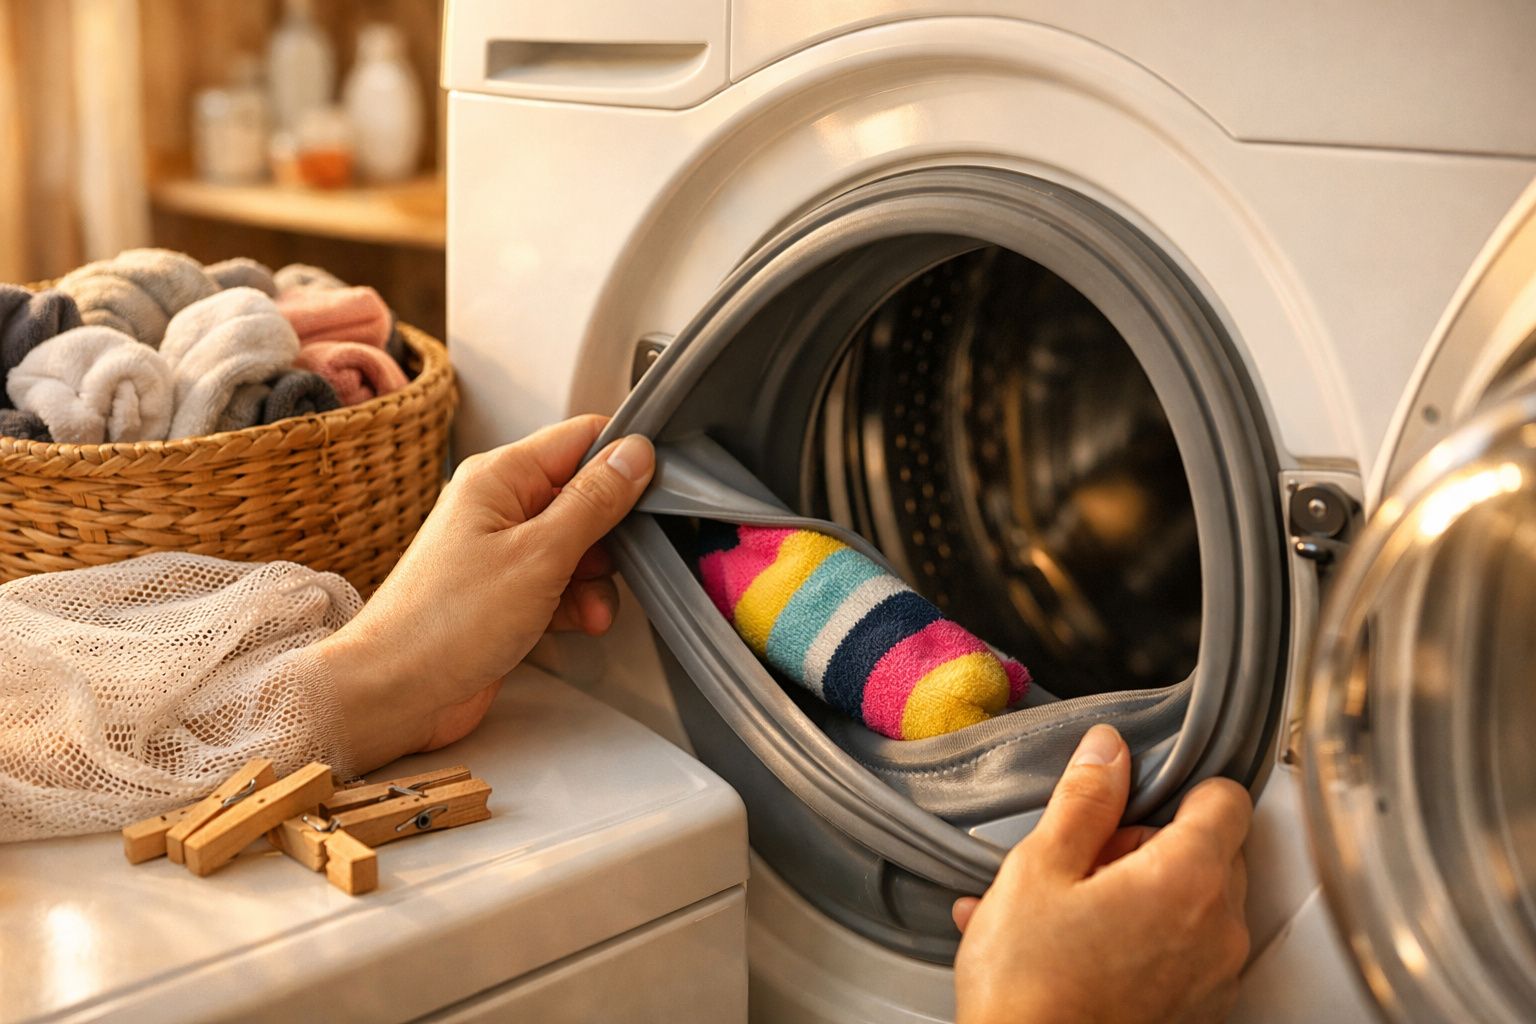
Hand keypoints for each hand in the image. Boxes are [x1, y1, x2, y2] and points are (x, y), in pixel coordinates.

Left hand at [317, 414, 654, 770]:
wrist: (393, 693)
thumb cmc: (444, 623)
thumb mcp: (539, 555)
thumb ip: (593, 502)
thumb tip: (634, 455)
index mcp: (500, 478)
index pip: (580, 439)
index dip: (623, 458)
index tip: (658, 487)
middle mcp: (498, 507)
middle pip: (584, 495)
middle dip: (613, 533)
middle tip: (621, 560)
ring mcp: (501, 552)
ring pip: (578, 546)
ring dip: (597, 578)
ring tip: (593, 607)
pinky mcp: (505, 594)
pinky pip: (560, 584)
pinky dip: (578, 603)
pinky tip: (580, 624)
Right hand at [953, 725, 1251, 1023]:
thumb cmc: (1030, 983)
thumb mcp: (1040, 868)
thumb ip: (1084, 801)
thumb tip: (1109, 750)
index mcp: (1188, 880)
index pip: (1226, 799)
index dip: (1180, 787)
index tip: (1135, 800)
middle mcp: (1219, 931)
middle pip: (1211, 852)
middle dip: (1150, 845)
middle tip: (1084, 864)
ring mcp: (1213, 978)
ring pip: (1193, 905)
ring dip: (1141, 894)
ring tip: (1065, 911)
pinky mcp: (1196, 1013)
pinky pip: (1180, 953)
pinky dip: (1139, 940)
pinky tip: (1072, 946)